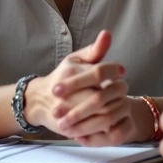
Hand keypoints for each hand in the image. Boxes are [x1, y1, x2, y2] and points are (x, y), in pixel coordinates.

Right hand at [24, 30, 133, 145]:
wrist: (39, 101)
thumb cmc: (62, 77)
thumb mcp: (75, 59)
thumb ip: (94, 49)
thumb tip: (108, 34)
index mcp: (71, 72)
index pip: (99, 71)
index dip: (114, 72)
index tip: (120, 73)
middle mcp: (67, 91)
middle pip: (102, 96)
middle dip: (116, 94)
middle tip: (123, 92)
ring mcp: (67, 110)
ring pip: (100, 114)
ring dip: (115, 110)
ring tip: (119, 105)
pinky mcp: (68, 126)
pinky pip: (94, 129)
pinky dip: (107, 125)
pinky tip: (112, 119)